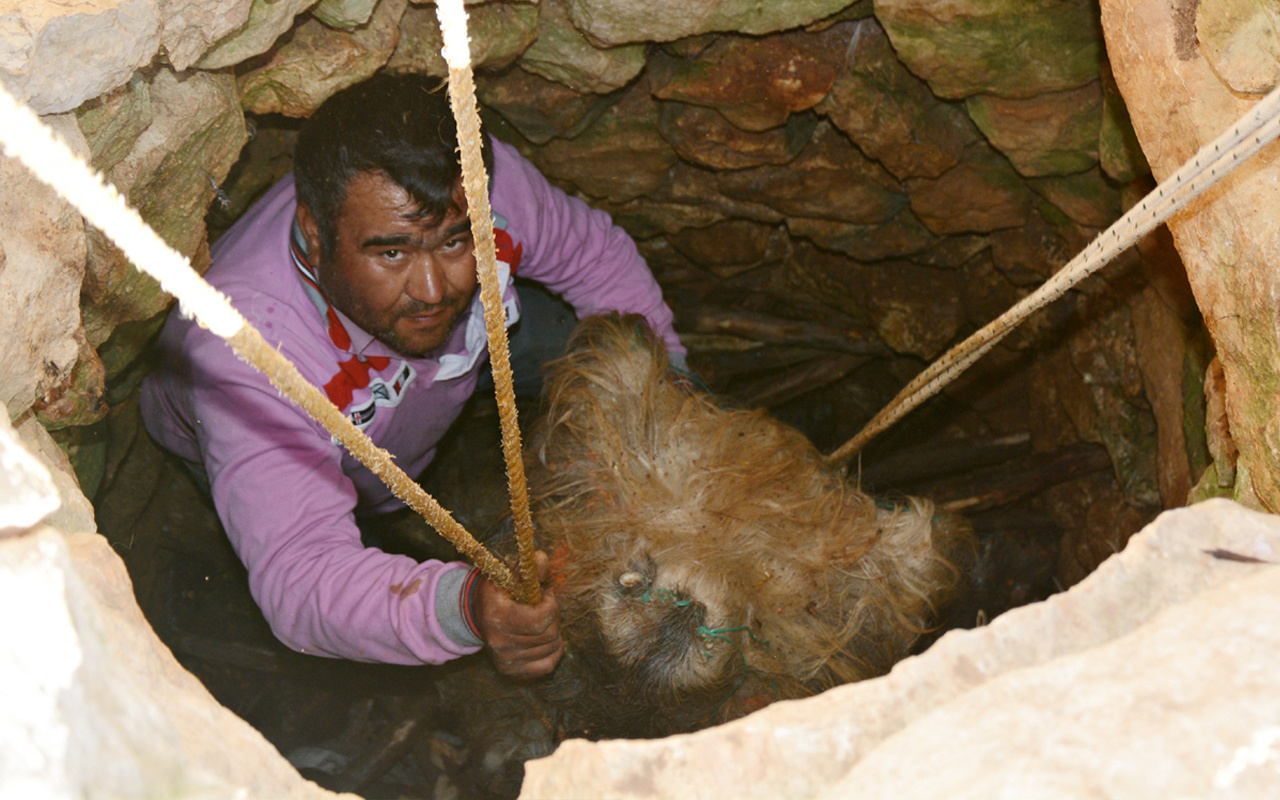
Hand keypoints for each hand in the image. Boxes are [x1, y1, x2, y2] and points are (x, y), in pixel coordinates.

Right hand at [472, 551, 563, 677]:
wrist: (474, 615)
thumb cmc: (497, 590)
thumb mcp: (508, 572)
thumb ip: (528, 566)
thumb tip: (543, 561)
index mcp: (498, 616)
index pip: (541, 619)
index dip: (551, 605)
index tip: (545, 595)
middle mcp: (500, 642)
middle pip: (550, 634)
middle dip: (554, 617)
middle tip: (545, 607)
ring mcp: (506, 660)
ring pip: (553, 648)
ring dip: (554, 631)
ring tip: (542, 620)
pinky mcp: (512, 671)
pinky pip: (548, 665)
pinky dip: (554, 651)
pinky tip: (545, 638)